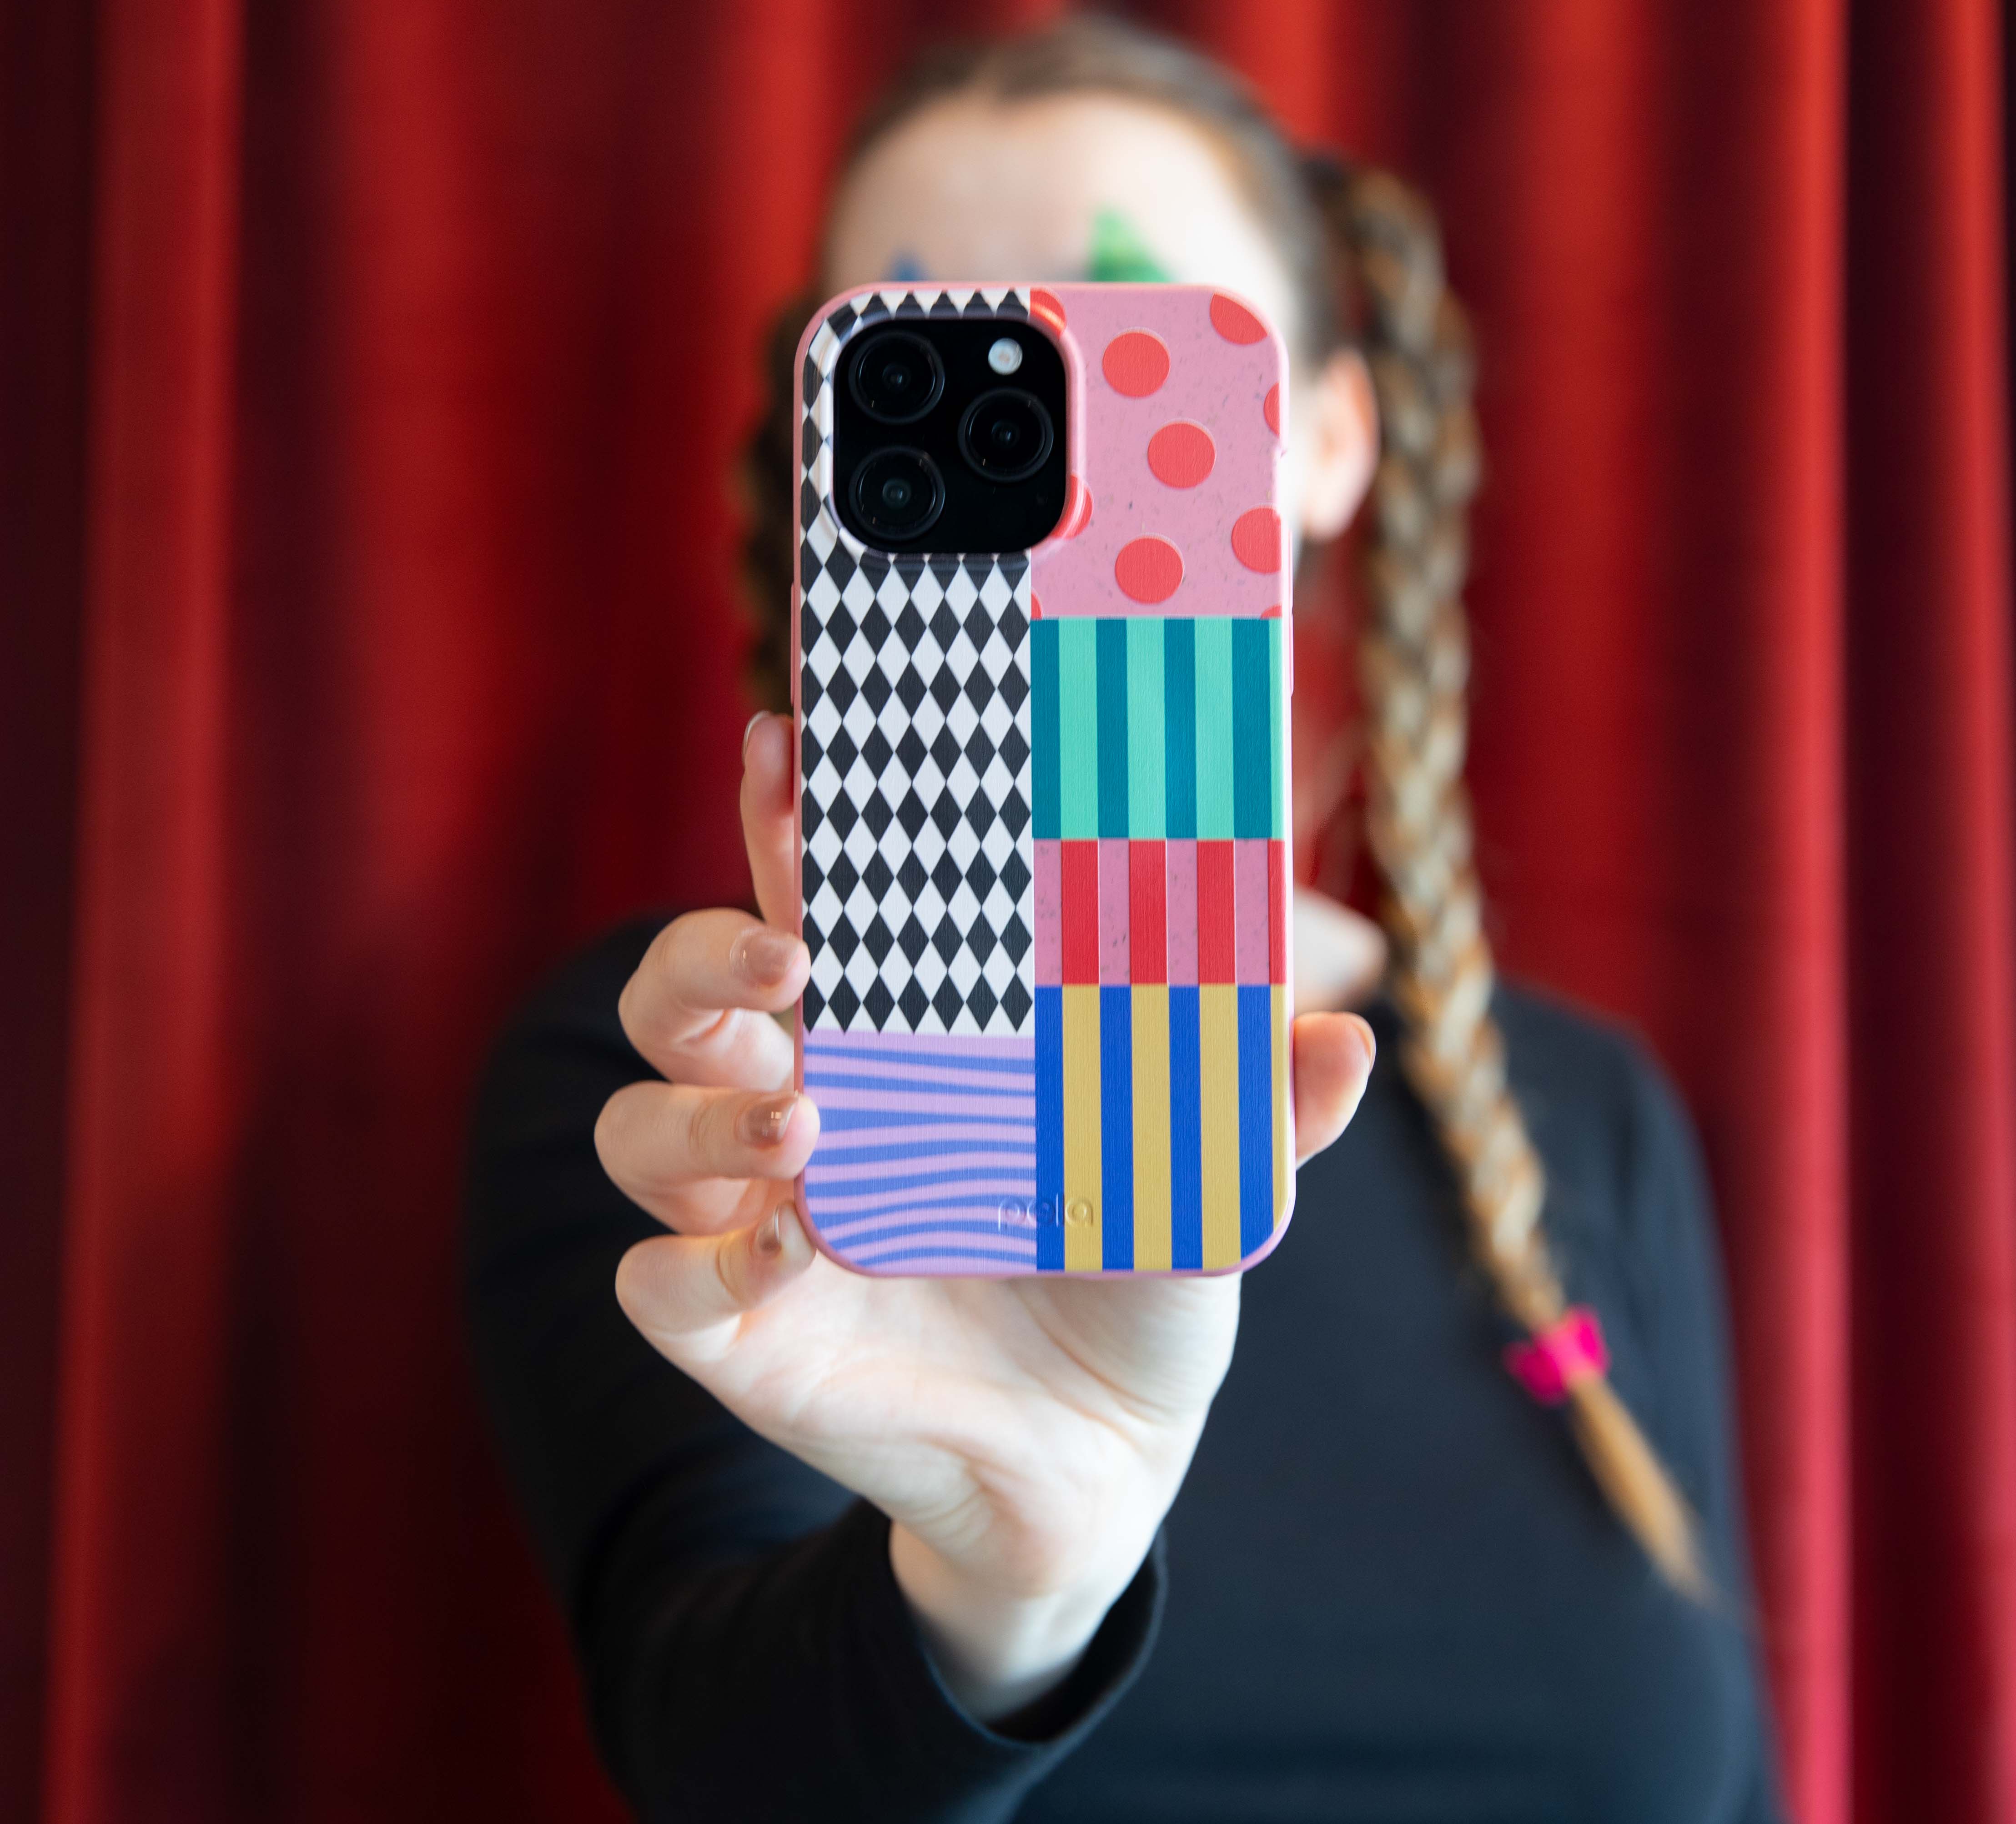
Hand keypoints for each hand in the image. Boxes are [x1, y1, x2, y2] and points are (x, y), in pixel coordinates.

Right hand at [596, 714, 1375, 1721]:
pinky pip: (659, 1283)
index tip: (792, 740)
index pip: (812, 902)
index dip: (787, 820)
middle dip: (700, 955)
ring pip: (642, 1127)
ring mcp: (758, 1216)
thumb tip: (1351, 1041)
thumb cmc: (1135, 1276)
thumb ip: (1259, 1108)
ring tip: (807, 1120)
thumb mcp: (1203, 1183)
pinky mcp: (740, 1330)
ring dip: (702, 1111)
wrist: (1100, 1456)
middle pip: (679, 994)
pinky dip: (701, 1264)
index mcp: (899, 1038)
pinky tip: (790, 1254)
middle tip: (789, 957)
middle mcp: (806, 1104)